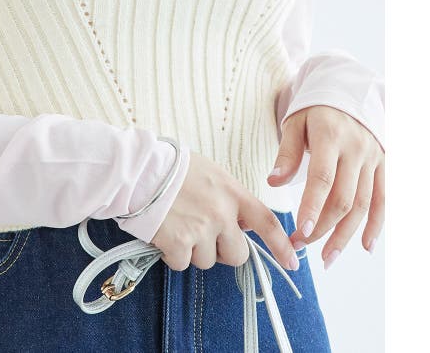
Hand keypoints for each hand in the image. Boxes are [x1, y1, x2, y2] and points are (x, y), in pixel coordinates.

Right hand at [150, 150, 299, 273]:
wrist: (136, 169)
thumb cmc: (169, 166)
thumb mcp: (208, 172)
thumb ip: (227, 196)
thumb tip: (239, 223)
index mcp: (231, 192)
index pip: (266, 222)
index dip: (281, 245)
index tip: (292, 262)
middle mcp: (221, 213)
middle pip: (237, 254)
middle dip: (222, 250)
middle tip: (202, 235)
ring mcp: (201, 230)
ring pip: (207, 261)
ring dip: (193, 250)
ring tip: (176, 224)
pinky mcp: (178, 243)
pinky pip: (182, 263)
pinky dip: (172, 254)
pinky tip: (163, 232)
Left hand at [267, 104, 384, 268]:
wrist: (348, 92)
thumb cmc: (315, 110)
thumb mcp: (295, 122)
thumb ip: (286, 152)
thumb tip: (273, 181)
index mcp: (330, 136)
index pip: (322, 178)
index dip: (312, 206)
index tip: (300, 231)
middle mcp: (356, 150)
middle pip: (343, 198)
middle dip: (322, 227)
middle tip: (300, 245)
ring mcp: (373, 160)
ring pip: (362, 205)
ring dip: (345, 235)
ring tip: (327, 257)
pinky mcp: (383, 167)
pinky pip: (382, 200)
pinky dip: (375, 225)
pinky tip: (364, 246)